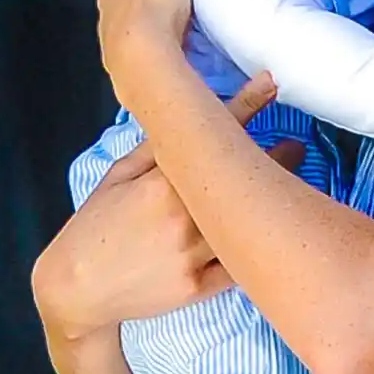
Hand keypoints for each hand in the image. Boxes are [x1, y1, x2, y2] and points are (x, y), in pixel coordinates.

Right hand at [33, 75, 302, 338]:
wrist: (77, 285)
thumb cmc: (97, 222)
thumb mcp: (119, 174)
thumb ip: (155, 147)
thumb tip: (188, 117)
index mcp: (160, 183)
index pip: (209, 138)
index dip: (246, 106)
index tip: (270, 85)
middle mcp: (181, 217)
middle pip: (241, 181)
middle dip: (277, 159)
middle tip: (295, 148)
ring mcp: (192, 256)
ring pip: (246, 225)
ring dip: (270, 203)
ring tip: (287, 191)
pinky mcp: (198, 288)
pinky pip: (239, 266)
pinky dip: (255, 248)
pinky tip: (268, 235)